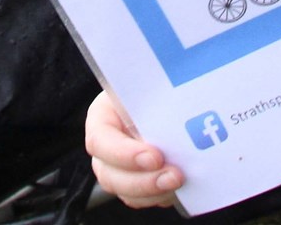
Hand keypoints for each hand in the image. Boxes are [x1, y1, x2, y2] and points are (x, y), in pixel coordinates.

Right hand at [85, 92, 183, 207]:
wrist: (168, 94)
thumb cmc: (155, 84)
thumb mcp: (149, 82)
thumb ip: (155, 93)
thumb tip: (175, 93)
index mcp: (103, 116)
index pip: (100, 140)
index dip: (124, 154)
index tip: (154, 156)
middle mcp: (106, 145)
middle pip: (110, 174)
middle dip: (142, 181)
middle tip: (174, 175)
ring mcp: (118, 166)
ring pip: (125, 190)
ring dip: (153, 191)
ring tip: (179, 181)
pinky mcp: (136, 180)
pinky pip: (142, 198)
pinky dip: (160, 196)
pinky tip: (179, 186)